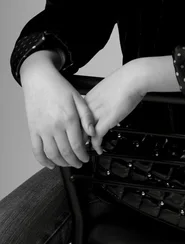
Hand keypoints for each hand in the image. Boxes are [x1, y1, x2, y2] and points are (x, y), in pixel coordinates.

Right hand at [21, 51, 95, 168]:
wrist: (40, 80)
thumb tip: (93, 132)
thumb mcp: (79, 98)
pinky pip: (36, 150)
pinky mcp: (33, 130)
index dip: (83, 155)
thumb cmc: (59, 87)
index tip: (86, 158)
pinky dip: (43, 160)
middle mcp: (55, 126)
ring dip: (61, 163)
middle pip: (66, 152)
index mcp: (69, 118)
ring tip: (68, 163)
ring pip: (52, 154)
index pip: (78, 145)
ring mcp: (42, 129)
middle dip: (74, 161)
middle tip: (79, 163)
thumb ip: (87, 116)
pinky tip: (50, 164)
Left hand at [84, 61, 146, 153]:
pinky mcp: (106, 120)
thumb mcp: (106, 89)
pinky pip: (96, 137)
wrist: (133, 78)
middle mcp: (88, 106)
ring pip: (83, 133)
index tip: (78, 135)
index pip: (74, 118)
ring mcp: (96, 113)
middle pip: (75, 127)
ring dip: (85, 145)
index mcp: (87, 98)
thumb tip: (102, 106)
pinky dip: (96, 146)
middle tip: (80, 147)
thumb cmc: (124, 81)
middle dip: (77, 139)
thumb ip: (100, 100)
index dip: (75, 129)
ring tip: (87, 152)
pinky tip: (99, 149)